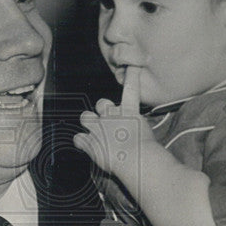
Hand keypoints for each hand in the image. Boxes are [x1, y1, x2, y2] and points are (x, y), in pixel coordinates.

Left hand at [73, 66, 156, 183]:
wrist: (136, 159)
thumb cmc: (146, 151)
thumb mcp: (147, 134)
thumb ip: (138, 127)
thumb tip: (138, 132)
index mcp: (130, 112)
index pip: (131, 88)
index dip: (131, 76)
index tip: (132, 66)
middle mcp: (112, 115)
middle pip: (101, 103)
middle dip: (102, 111)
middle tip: (107, 123)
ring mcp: (99, 127)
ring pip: (85, 117)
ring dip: (88, 123)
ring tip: (94, 133)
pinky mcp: (89, 141)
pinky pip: (78, 138)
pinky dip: (82, 143)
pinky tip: (87, 147)